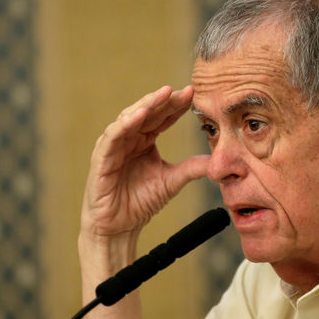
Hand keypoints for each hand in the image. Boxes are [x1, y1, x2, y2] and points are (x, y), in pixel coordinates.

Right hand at [80, 86, 208, 247]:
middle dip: (165, 100)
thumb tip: (217, 160)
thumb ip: (191, 168)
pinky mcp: (101, 157)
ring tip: (164, 94)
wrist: (118, 227)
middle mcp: (129, 138)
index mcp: (144, 141)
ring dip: (147, 105)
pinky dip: (126, 123)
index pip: (162, 118)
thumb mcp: (171, 181)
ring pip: (130, 118)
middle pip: (148, 112)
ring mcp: (114, 145)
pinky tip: (140, 114)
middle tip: (185, 90)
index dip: (177, 106)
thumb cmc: (139, 202)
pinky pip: (113, 136)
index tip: (195, 95)